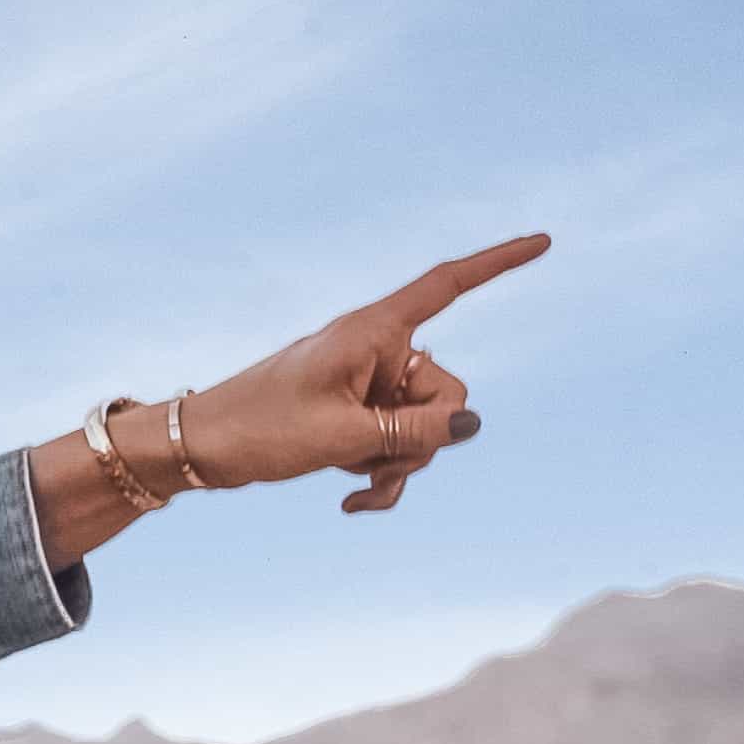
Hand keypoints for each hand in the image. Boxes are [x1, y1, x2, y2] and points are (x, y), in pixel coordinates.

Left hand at [24, 232, 551, 567]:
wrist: (200, 449)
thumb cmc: (259, 428)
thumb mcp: (342, 436)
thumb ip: (413, 430)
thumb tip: (472, 423)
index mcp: (372, 332)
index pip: (447, 287)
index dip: (497, 264)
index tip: (543, 241)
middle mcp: (376, 351)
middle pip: (447, 390)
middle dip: (424, 435)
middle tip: (371, 455)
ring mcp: (368, 386)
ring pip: (424, 428)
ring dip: (398, 463)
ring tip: (350, 480)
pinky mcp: (356, 416)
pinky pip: (397, 446)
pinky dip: (382, 474)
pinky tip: (349, 501)